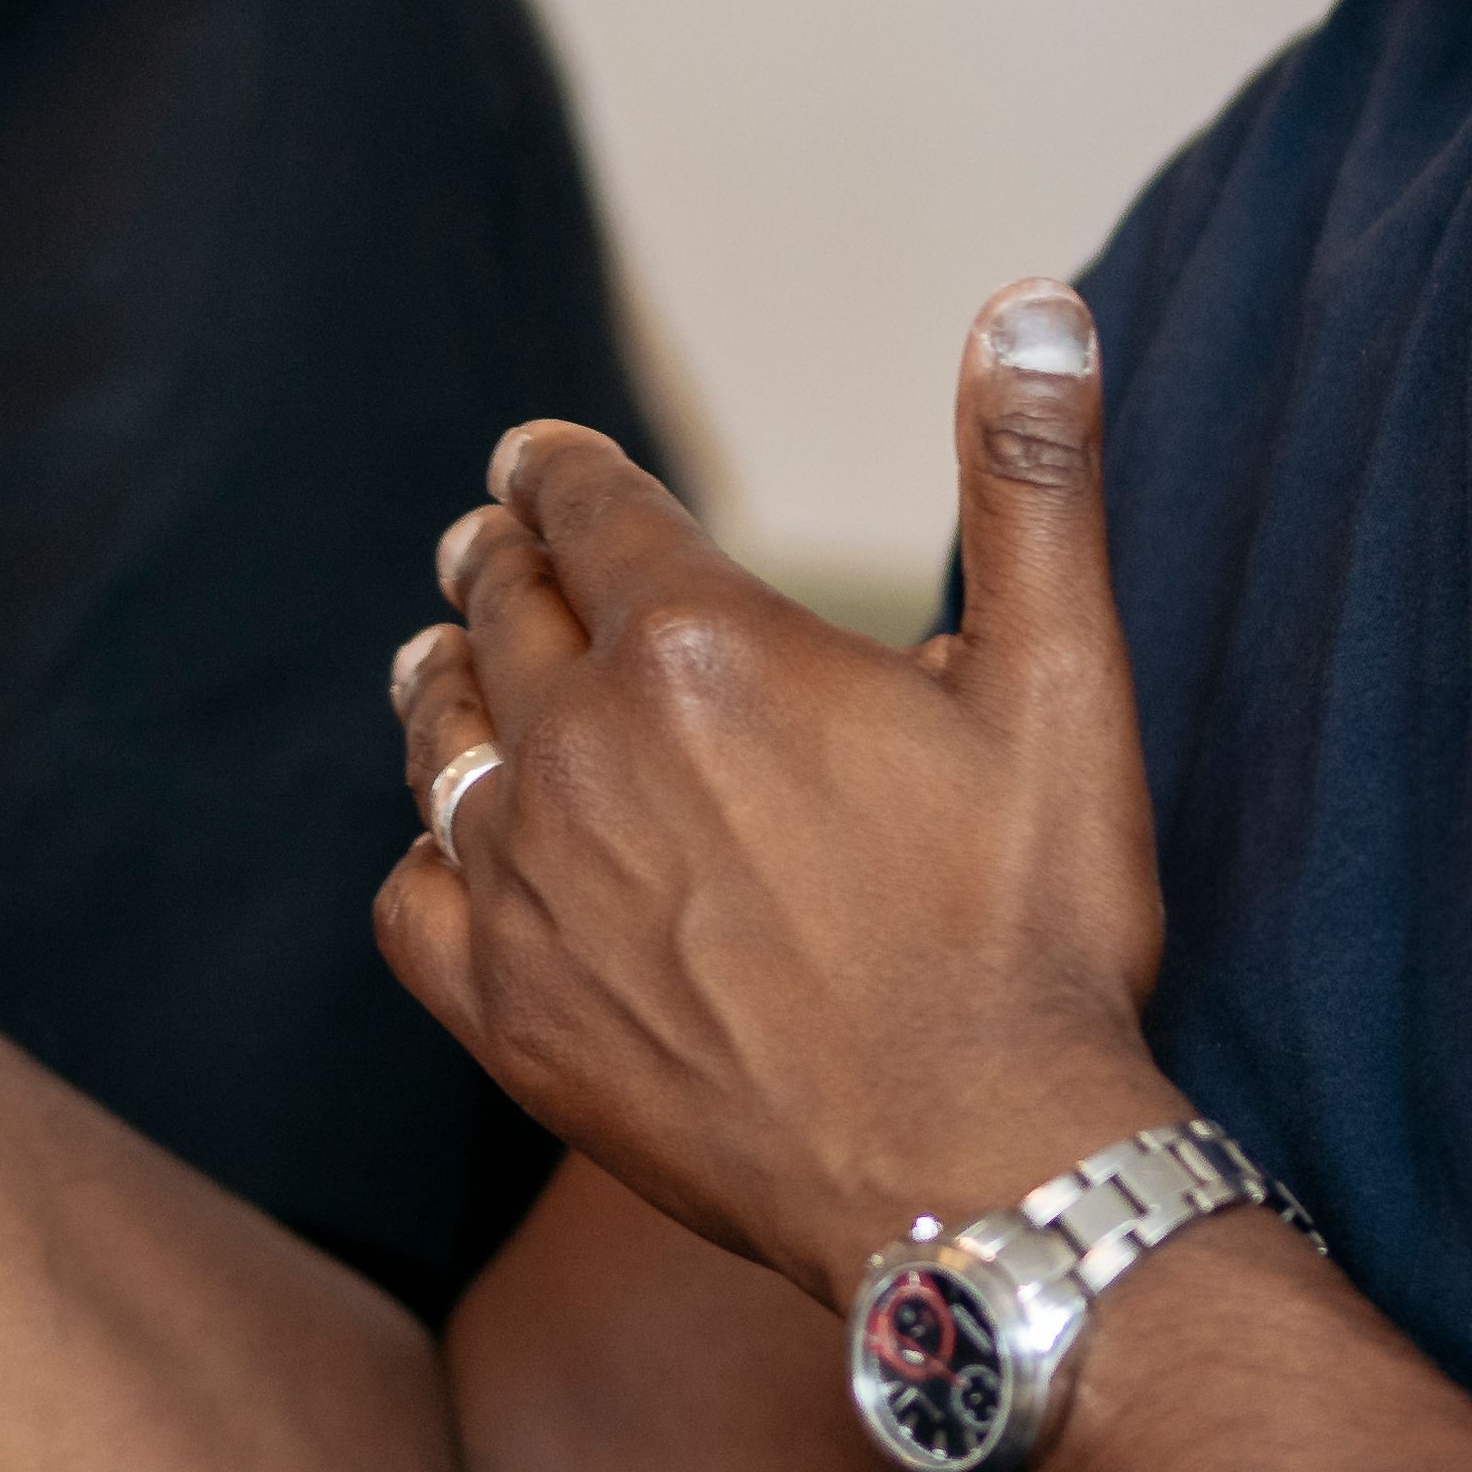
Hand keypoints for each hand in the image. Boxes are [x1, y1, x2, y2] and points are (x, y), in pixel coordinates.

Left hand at [375, 285, 1184, 1296]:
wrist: (977, 1174)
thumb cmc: (1032, 934)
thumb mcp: (1060, 686)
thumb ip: (1030, 481)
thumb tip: (1032, 297)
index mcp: (701, 644)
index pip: (585, 510)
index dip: (555, 470)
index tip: (531, 456)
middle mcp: (583, 746)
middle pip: (501, 610)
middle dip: (496, 557)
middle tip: (487, 540)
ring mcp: (526, 882)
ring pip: (439, 738)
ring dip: (440, 677)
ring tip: (439, 653)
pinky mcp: (502, 1010)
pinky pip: (411, 895)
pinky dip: (425, 855)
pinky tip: (446, 849)